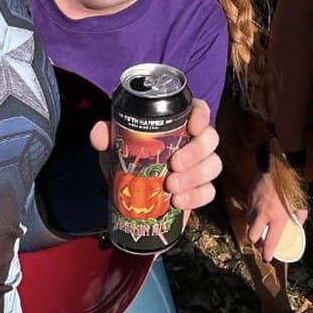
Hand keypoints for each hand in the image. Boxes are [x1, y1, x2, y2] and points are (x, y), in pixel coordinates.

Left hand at [90, 98, 221, 211]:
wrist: (127, 190)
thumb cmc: (129, 156)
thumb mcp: (116, 144)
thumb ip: (108, 135)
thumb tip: (99, 132)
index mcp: (179, 121)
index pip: (199, 110)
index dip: (201, 116)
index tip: (193, 127)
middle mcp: (195, 140)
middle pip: (211, 139)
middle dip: (196, 152)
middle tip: (174, 165)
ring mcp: (201, 165)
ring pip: (213, 165)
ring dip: (195, 176)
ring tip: (171, 187)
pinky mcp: (200, 189)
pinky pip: (209, 191)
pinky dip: (196, 197)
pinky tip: (178, 202)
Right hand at [246, 171, 307, 263]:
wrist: (278, 166)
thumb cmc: (292, 186)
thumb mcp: (301, 204)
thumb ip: (299, 218)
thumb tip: (297, 228)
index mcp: (278, 217)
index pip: (270, 242)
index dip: (267, 253)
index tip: (267, 259)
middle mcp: (263, 214)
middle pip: (251, 236)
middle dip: (255, 242)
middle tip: (261, 242)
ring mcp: (254, 206)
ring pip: (248, 224)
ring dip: (253, 228)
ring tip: (261, 227)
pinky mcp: (249, 198)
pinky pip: (248, 211)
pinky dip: (252, 215)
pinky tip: (260, 211)